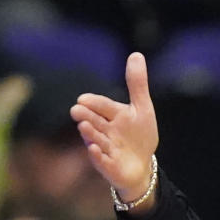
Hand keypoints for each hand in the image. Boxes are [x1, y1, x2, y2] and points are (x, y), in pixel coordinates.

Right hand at [69, 52, 158, 208]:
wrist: (140, 166)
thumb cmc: (138, 135)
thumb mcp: (142, 108)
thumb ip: (137, 84)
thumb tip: (136, 54)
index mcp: (111, 116)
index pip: (102, 106)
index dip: (95, 103)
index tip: (84, 99)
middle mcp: (104, 131)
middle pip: (95, 122)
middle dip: (87, 116)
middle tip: (77, 110)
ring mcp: (105, 149)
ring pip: (97, 140)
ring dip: (91, 134)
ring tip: (84, 127)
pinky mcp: (108, 165)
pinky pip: (102, 161)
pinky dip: (97, 156)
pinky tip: (94, 150)